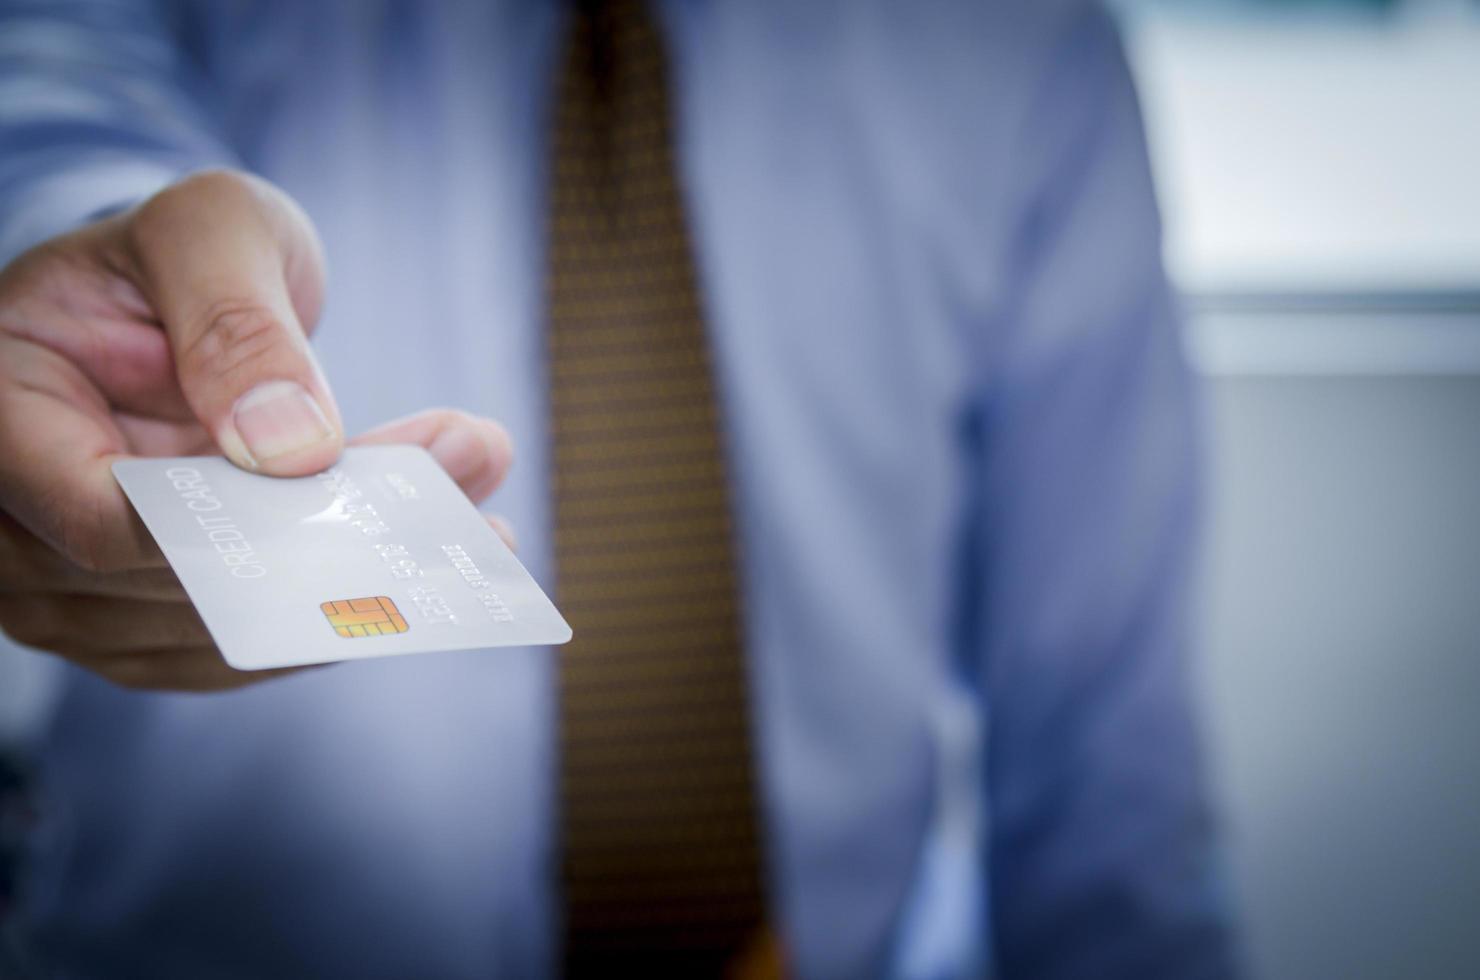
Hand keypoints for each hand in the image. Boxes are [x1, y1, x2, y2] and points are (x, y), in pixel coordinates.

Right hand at [0, 170, 514, 690]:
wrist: (160, 307)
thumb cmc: (168, 256)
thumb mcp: (208, 231)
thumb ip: (235, 319)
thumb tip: (291, 446)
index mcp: (1, 418)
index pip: (103, 516)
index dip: (231, 521)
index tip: (353, 478)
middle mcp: (15, 529)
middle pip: (181, 581)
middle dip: (334, 535)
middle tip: (470, 473)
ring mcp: (75, 594)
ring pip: (229, 627)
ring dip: (365, 577)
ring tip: (481, 512)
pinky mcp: (145, 624)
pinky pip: (248, 646)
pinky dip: (346, 609)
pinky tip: (439, 557)